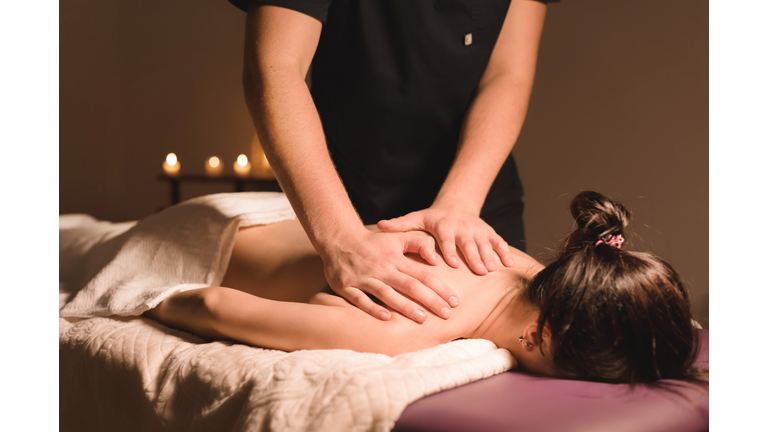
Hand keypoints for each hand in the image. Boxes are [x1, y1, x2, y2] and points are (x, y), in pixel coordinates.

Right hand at [321, 229, 458, 323]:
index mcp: (395, 258)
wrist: (339, 239)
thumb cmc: (373, 243)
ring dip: (405, 306)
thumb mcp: (397, 237)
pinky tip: (386, 317)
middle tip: (447, 314)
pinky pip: (360, 299)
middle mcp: (381, 268)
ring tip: (422, 318)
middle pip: (409, 285)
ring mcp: (363, 278)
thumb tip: (435, 258)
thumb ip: (419, 243)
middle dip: (430, 300)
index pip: (422, 274)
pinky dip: (373, 308)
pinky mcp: (346, 286)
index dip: (440, 288)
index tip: (455, 301)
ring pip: (387, 294)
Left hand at [377, 208, 514, 274]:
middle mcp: (463, 226)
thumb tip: (379, 226)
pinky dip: (505, 252)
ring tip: (491, 271)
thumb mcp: (416, 218)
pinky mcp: (489, 232)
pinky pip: (499, 242)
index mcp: (444, 225)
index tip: (452, 264)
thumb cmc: (432, 218)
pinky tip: (509, 264)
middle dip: (474, 257)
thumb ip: (400, 225)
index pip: (447, 239)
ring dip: (489, 257)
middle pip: (469, 243)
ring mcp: (478, 230)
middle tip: (479, 272)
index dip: (450, 251)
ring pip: (484, 243)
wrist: (456, 205)